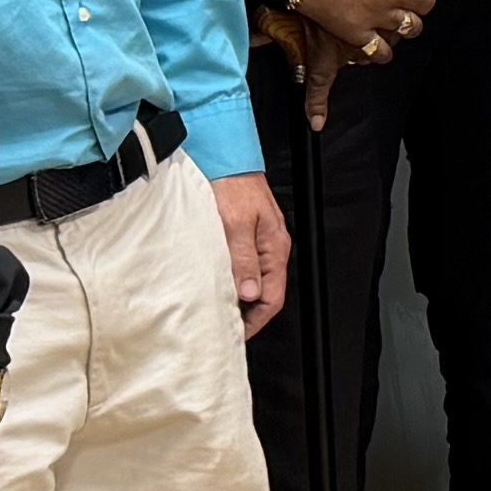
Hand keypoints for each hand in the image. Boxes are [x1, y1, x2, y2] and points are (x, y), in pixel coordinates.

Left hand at [211, 172, 289, 330]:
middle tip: (222, 326)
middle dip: (246, 312)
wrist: (224, 157)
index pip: (273, 296)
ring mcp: (258, 241)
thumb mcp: (235, 224)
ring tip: (216, 309)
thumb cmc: (231, 185)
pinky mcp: (245, 236)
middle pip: (264, 292)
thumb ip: (244, 260)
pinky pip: (243, 267)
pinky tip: (216, 284)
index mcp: (275, 247)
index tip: (236, 333)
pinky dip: (232, 280)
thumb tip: (250, 294)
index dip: (255, 320)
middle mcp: (271, 247)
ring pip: (253, 280)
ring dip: (237, 297)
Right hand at [291, 0, 432, 63]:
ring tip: (395, 23)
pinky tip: (375, 46)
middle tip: (406, 0)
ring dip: (405, 25)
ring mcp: (378, 13)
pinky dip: (381, 51)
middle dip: (418, 2)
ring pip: (411, 27)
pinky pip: (381, 51)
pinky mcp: (358, 32)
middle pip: (425, 2)